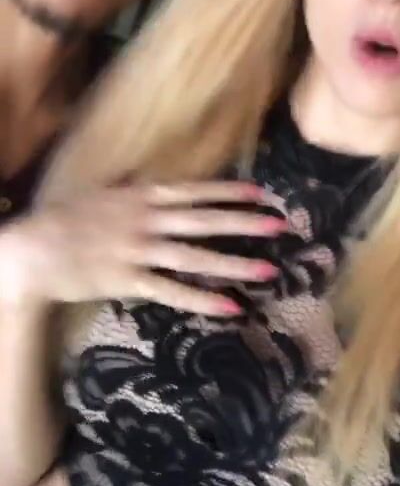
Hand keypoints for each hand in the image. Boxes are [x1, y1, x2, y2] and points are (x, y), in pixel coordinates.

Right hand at [0, 182, 285, 315]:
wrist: (34, 250)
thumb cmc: (66, 219)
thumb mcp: (104, 193)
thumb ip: (132, 188)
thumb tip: (150, 179)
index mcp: (141, 196)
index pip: (193, 192)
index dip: (228, 192)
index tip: (261, 194)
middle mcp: (146, 220)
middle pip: (203, 220)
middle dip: (243, 222)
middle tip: (279, 224)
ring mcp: (139, 250)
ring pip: (194, 256)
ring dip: (233, 263)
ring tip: (268, 269)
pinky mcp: (128, 280)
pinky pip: (171, 291)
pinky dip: (201, 299)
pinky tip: (230, 306)